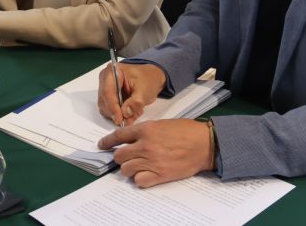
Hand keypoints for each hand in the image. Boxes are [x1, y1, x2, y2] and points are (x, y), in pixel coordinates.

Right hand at [97, 62, 166, 125]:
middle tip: (129, 120)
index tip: (119, 119)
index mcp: (113, 71)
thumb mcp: (144, 90)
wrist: (151, 77)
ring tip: (133, 115)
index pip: (107, 91)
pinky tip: (131, 113)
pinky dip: (119, 115)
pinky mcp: (108, 97)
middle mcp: (105, 78)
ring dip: (118, 115)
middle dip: (116, 113)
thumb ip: (135, 102)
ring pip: (105, 107)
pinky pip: (109, 110)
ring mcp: (105, 88)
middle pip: (104, 100)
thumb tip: (125, 113)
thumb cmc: (148, 79)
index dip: (112, 107)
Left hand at [98, 119, 214, 187]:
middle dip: (120, 157)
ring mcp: (152, 161)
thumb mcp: (162, 124)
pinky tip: (146, 175)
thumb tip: (131, 138)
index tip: (102, 145)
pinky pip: (139, 181)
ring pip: (126, 170)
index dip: (107, 142)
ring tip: (137, 167)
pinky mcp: (160, 175)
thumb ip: (145, 131)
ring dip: (129, 169)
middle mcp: (145, 145)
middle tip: (126, 158)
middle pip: (119, 156)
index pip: (118, 136)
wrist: (204, 144)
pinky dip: (140, 179)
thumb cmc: (186, 131)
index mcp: (145, 130)